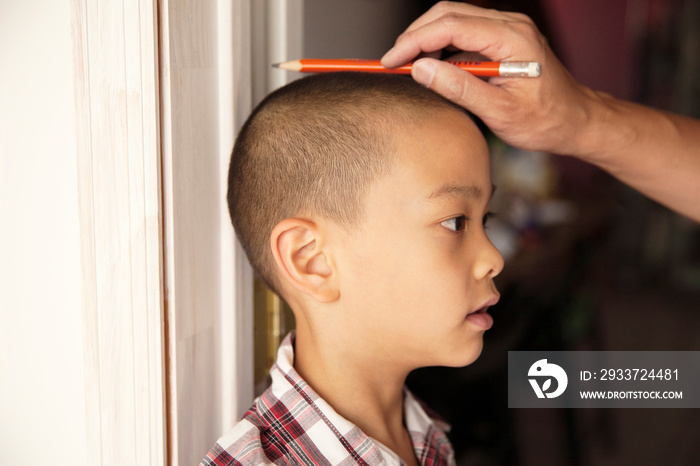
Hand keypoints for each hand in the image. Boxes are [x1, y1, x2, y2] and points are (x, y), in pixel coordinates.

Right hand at [382, 1, 598, 155]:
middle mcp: (510, 25)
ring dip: (426, 39)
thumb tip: (421, 69)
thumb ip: (458, 88)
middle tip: (392, 63)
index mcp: (512, 39)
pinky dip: (441, 45)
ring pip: (454, 19)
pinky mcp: (503, 38)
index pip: (451, 25)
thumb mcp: (499, 112)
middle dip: (415, 35)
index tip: (390, 62)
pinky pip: (465, 31)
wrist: (574, 121)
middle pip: (448, 13)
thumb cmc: (544, 120)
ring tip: (407, 66)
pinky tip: (431, 67)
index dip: (414, 41)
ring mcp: (508, 29)